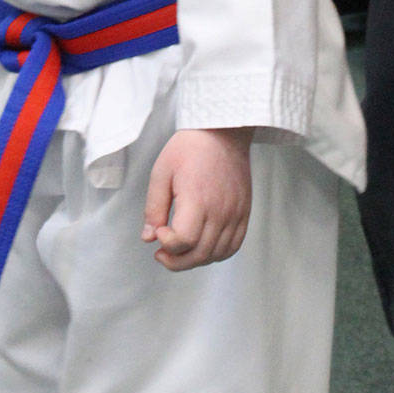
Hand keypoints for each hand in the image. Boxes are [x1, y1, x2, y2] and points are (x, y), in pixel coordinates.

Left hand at [141, 128, 252, 270]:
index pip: (184, 241)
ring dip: (195, 260)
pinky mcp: (244, 212)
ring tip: (180, 252)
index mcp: (198, 199)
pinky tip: (202, 247)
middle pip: (200, 253)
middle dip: (176, 261)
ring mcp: (235, 213)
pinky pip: (234, 245)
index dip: (167, 244)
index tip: (159, 232)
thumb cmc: (190, 148)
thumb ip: (154, 208)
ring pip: (217, 254)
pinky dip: (217, 254)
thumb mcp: (161, 173)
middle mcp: (220, 210)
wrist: (222, 131)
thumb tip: (149, 237)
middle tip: (161, 253)